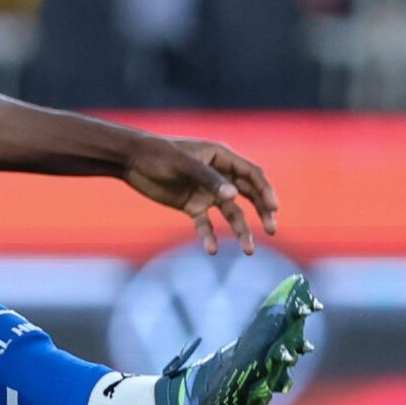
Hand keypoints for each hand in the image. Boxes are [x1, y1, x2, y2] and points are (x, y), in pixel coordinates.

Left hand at [121, 134, 278, 254]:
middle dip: (262, 212)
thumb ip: (208, 179)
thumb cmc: (158, 154)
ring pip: (231, 213)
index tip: (274, 208)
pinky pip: (205, 224)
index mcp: (222, 158)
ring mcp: (206, 192)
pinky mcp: (192, 206)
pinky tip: (212, 250)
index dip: (265, 190)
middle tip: (272, 229)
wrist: (131, 161)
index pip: (252, 175)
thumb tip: (233, 196)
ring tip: (249, 251)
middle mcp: (219, 176)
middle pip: (249, 195)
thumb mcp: (183, 164)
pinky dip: (209, 236)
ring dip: (241, 230)